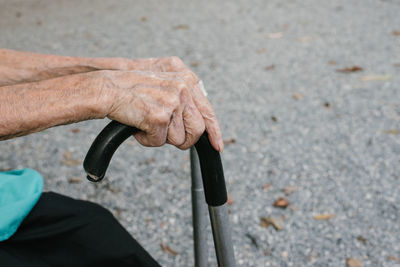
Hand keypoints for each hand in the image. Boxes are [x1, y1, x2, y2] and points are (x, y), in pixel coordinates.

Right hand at [96, 69, 222, 150]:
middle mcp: (183, 87)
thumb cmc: (130, 88)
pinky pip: (159, 142)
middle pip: (198, 130)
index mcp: (186, 78)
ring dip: (161, 138)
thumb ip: (183, 95)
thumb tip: (199, 120)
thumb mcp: (163, 82)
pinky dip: (146, 140)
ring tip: (146, 123)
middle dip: (184, 140)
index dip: (213, 131)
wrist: (107, 88)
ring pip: (179, 139)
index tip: (217, 145)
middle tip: (167, 136)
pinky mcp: (160, 116)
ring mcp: (172, 101)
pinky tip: (138, 126)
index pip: (207, 110)